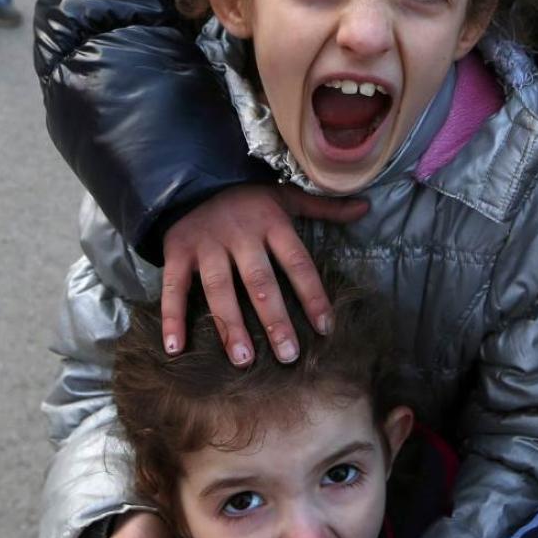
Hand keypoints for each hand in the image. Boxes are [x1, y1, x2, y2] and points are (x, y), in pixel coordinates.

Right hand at [161, 185, 369, 365]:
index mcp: (271, 222)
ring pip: (219, 289)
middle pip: (260, 281)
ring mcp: (206, 245)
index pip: (297, 262)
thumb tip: (365, 208)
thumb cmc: (247, 197)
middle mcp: (240, 235)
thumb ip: (324, 207)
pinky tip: (175, 348)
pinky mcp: (177, 252)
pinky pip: (173, 287)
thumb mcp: (285, 196)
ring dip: (229, 325)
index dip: (312, 295)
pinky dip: (172, 317)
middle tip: (288, 355)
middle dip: (274, 319)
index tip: (325, 328)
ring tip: (243, 360)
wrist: (192, 177)